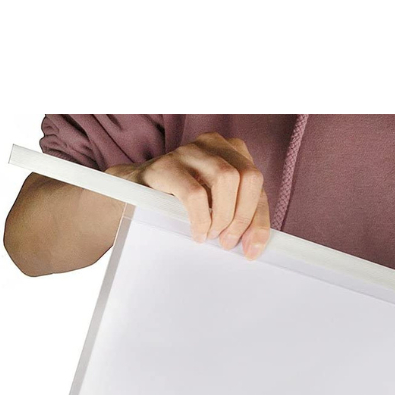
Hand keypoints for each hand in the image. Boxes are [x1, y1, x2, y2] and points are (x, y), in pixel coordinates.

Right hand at [106, 132, 269, 257]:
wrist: (135, 191)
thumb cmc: (182, 199)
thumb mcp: (217, 204)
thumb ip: (239, 217)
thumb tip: (255, 245)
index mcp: (233, 151)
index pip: (258, 185)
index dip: (258, 221)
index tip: (252, 250)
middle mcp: (215, 144)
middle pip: (249, 176)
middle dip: (243, 215)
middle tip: (228, 241)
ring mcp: (190, 151)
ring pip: (226, 179)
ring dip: (223, 215)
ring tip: (212, 234)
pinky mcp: (168, 165)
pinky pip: (195, 194)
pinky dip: (201, 218)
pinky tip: (198, 232)